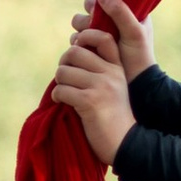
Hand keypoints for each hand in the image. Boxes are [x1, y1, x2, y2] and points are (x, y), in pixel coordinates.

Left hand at [49, 7, 137, 166]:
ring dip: (59, 83)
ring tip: (65, 92)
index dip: (85, 37)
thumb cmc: (114, 116)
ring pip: (64, 71)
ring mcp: (101, 86)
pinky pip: (61, 90)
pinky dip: (57, 96)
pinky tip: (63, 103)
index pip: (103, 38)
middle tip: (65, 76)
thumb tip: (72, 51)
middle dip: (64, 63)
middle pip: (75, 52)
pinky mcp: (89, 101)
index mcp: (117, 67)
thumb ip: (100, 70)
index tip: (78, 49)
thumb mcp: (114, 87)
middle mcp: (110, 73)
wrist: (123, 142)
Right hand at [82, 0, 153, 79]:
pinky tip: (84, 50)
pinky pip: (76, 41)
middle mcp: (110, 22)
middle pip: (88, 11)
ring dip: (81, 32)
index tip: (94, 9)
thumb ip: (121, 12)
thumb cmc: (139, 56)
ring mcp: (99, 36)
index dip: (95, 0)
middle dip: (86, 19)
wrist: (135, 84)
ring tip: (88, 42)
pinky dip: (78, 44)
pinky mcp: (91, 49)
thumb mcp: (134, 33)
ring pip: (79, 26)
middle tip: (91, 27)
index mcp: (125, 12)